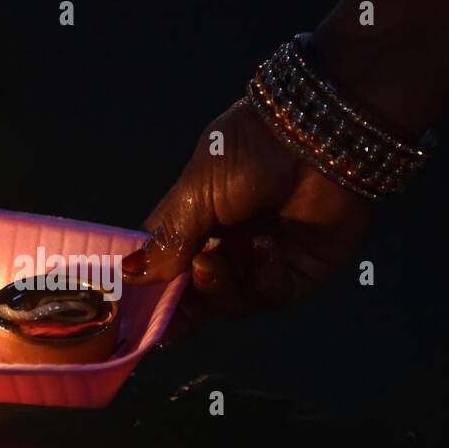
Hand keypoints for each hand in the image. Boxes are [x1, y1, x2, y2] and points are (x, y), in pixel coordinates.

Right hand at [122, 98, 373, 317]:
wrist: (317, 134)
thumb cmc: (251, 149)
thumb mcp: (196, 191)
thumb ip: (168, 239)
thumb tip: (131, 275)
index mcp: (198, 220)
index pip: (169, 267)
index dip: (154, 292)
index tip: (135, 313)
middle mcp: (229, 244)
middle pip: (198, 293)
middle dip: (188, 296)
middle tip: (186, 282)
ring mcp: (264, 261)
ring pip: (232, 300)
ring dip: (222, 285)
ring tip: (217, 259)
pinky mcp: (300, 272)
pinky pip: (270, 294)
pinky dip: (261, 277)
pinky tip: (264, 247)